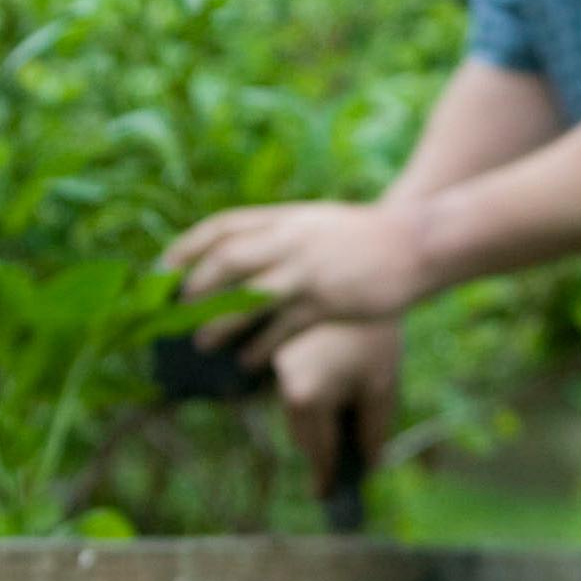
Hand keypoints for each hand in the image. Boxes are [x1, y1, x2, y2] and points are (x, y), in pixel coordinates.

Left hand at [161, 200, 435, 359]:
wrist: (416, 241)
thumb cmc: (367, 236)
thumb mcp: (319, 223)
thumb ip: (285, 236)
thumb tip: (246, 258)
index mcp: (287, 218)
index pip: (225, 225)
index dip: (189, 245)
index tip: (164, 264)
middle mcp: (292, 240)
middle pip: (228, 258)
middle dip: (195, 285)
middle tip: (175, 310)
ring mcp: (308, 270)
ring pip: (249, 296)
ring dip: (219, 322)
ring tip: (201, 343)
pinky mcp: (326, 300)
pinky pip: (282, 327)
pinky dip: (259, 346)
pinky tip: (247, 362)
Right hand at [268, 319, 399, 498]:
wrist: (365, 274)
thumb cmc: (375, 336)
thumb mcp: (380, 386)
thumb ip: (372, 431)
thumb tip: (368, 465)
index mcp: (306, 396)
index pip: (316, 450)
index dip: (324, 476)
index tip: (325, 495)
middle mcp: (282, 382)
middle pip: (300, 433)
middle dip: (320, 448)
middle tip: (341, 462)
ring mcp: (275, 363)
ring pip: (293, 410)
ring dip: (313, 421)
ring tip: (342, 420)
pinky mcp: (276, 347)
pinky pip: (290, 385)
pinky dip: (307, 395)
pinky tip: (332, 388)